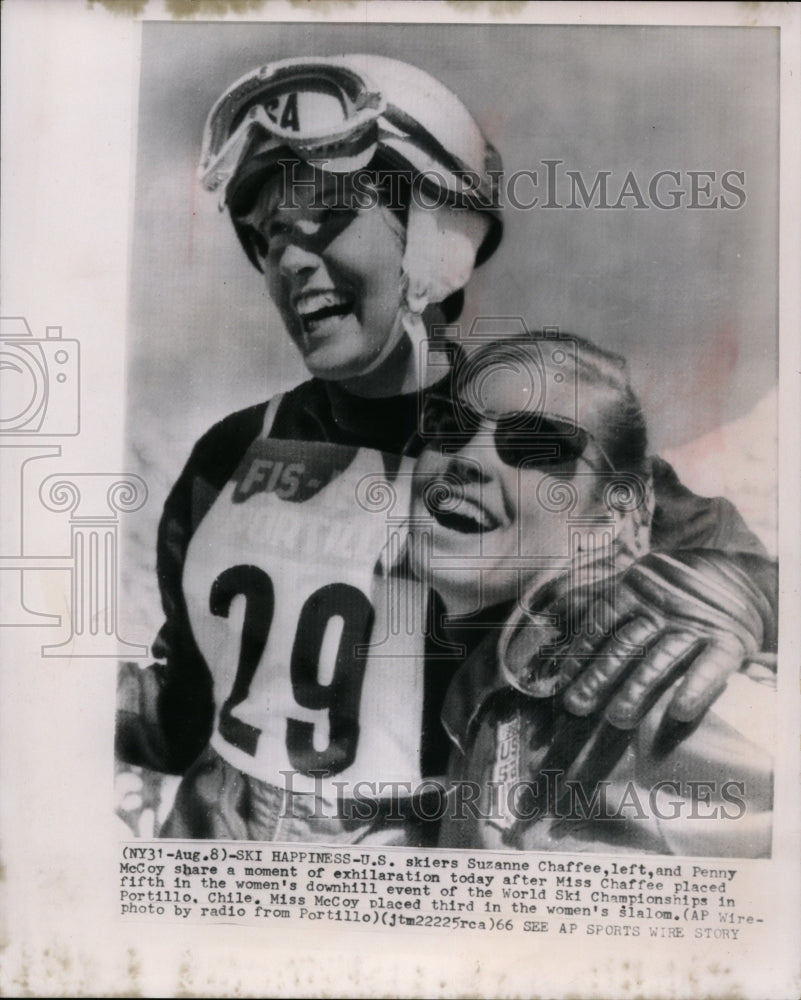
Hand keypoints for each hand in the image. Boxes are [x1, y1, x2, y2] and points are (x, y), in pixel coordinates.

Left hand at [499, 550, 775, 728]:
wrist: (737, 576)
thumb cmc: (672, 590)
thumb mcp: (634, 583)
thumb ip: (597, 601)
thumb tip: (545, 619)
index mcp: (634, 589)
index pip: (599, 623)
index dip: (579, 654)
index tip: (563, 685)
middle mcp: (661, 606)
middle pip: (624, 645)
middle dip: (598, 678)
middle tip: (577, 708)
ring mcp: (694, 623)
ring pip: (660, 659)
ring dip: (637, 690)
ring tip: (616, 720)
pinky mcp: (728, 640)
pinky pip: (711, 666)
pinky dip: (695, 688)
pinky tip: (679, 712)